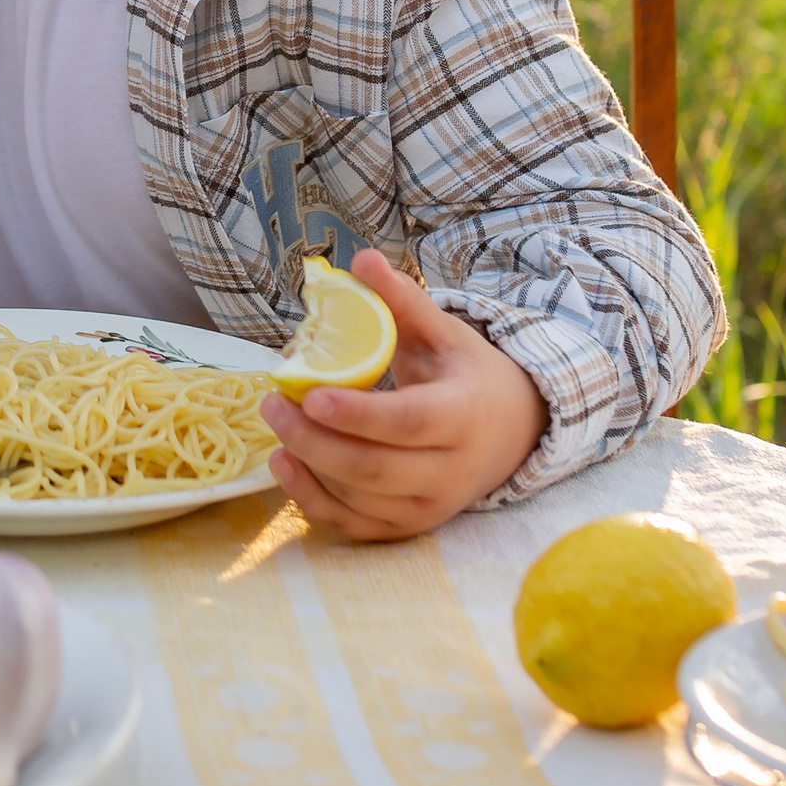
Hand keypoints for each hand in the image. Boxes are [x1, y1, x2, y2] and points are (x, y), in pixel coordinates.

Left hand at [261, 249, 547, 541]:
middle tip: (273, 403)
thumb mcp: (444, 332)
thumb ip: (402, 300)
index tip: (310, 393)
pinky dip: (312, 499)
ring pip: (358, 500)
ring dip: (308, 466)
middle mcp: (451, 471)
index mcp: (464, 417)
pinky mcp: (408, 527)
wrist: (512, 431)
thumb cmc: (467, 374)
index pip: (408, 423)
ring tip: (275, 423)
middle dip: (314, 439)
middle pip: (373, 469)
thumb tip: (361, 259)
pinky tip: (283, 464)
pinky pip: (353, 525)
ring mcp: (429, 507)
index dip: (357, 414)